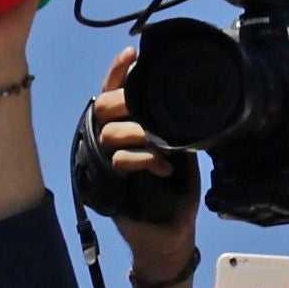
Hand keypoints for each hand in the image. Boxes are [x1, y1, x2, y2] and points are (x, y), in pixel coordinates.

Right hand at [85, 48, 203, 274]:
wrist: (173, 234)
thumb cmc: (177, 192)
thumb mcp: (180, 148)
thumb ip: (173, 124)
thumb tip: (184, 95)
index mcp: (128, 127)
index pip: (113, 92)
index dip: (118, 71)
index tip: (132, 53)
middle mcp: (113, 142)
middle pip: (104, 106)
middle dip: (127, 102)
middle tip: (147, 110)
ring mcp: (107, 163)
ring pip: (110, 132)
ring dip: (140, 133)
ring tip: (162, 145)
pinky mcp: (109, 183)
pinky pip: (119, 159)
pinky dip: (145, 160)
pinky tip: (164, 167)